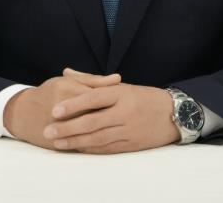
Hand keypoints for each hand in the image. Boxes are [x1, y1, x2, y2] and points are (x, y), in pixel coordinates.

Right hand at [3, 69, 121, 150]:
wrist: (21, 112)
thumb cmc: (48, 92)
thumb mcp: (67, 81)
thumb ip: (93, 80)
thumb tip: (118, 78)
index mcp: (67, 89)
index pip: (96, 94)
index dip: (115, 99)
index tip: (131, 101)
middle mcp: (63, 107)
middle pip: (94, 113)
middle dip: (113, 117)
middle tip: (132, 119)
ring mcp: (58, 125)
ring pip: (88, 131)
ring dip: (106, 132)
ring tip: (124, 132)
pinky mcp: (56, 141)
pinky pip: (79, 143)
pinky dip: (94, 144)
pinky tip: (109, 144)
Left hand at [43, 67, 179, 153]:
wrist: (174, 114)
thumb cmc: (143, 97)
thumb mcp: (120, 85)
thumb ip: (90, 80)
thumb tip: (66, 72)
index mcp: (121, 94)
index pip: (93, 98)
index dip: (73, 105)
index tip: (55, 110)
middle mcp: (124, 112)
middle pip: (92, 121)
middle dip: (68, 127)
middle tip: (49, 129)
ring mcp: (128, 130)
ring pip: (98, 138)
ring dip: (75, 141)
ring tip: (57, 142)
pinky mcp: (131, 145)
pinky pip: (107, 148)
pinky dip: (90, 149)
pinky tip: (77, 148)